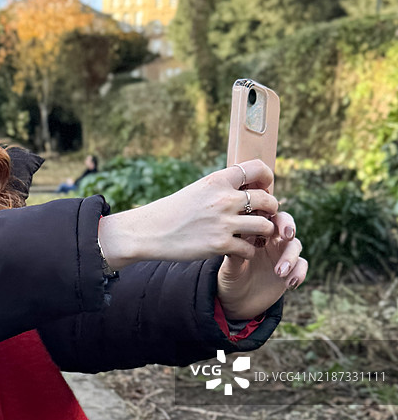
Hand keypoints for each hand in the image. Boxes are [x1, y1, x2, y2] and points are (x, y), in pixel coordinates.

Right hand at [98, 159, 280, 267]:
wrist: (149, 231)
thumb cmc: (172, 212)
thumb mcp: (197, 191)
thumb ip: (221, 189)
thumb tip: (246, 188)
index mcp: (217, 181)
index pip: (258, 168)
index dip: (267, 178)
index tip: (263, 188)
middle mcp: (224, 199)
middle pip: (268, 199)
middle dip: (270, 209)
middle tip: (261, 216)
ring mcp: (224, 222)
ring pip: (265, 225)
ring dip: (263, 232)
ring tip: (254, 235)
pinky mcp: (220, 244)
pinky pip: (250, 248)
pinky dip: (248, 251)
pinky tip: (239, 250)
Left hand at [217, 209, 307, 319]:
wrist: (238, 301)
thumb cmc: (230, 279)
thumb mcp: (229, 269)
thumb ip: (234, 256)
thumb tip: (236, 243)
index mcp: (253, 233)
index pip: (263, 215)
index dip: (268, 212)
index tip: (266, 219)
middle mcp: (269, 239)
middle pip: (285, 223)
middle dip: (288, 226)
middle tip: (287, 235)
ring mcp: (282, 253)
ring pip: (295, 245)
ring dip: (290, 257)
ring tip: (279, 272)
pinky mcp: (292, 269)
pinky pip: (302, 265)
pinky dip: (299, 272)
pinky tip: (291, 283)